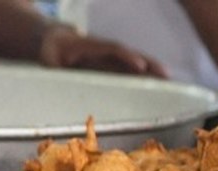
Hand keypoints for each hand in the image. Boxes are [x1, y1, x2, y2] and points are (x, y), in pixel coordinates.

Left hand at [39, 25, 167, 77]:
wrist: (56, 40)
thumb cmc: (52, 52)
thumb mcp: (49, 60)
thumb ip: (55, 69)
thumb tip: (60, 76)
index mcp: (90, 47)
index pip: (112, 50)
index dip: (126, 57)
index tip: (139, 65)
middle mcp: (105, 50)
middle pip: (130, 55)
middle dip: (148, 64)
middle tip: (165, 75)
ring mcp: (110, 56)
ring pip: (134, 61)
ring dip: (151, 69)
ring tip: (168, 80)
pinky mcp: (112, 63)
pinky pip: (130, 68)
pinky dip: (145, 74)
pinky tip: (158, 83)